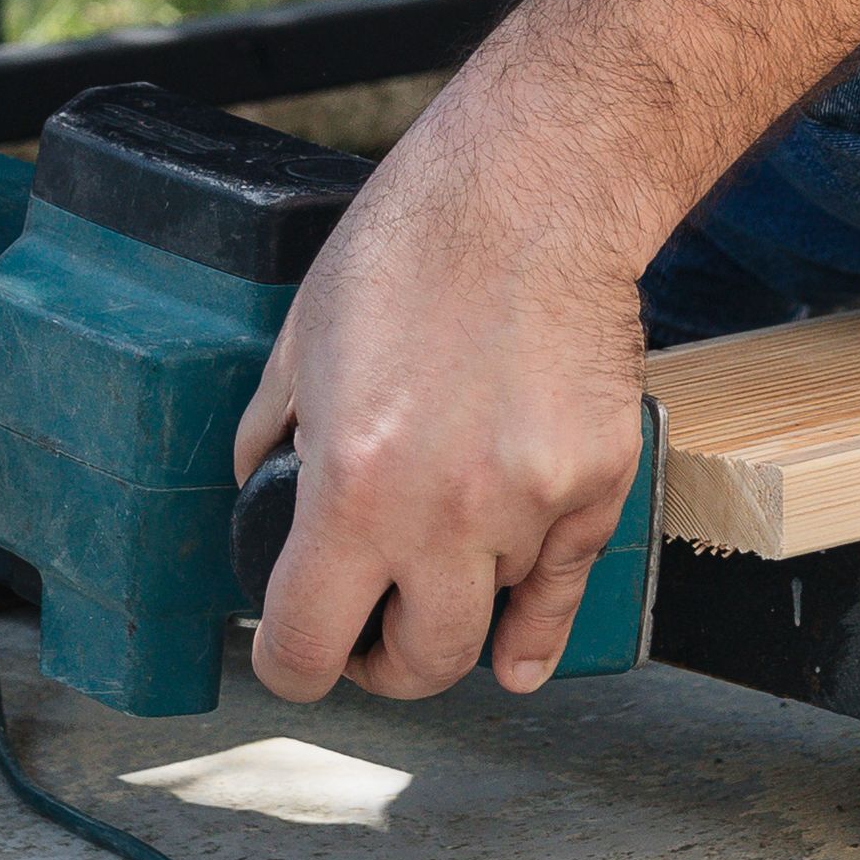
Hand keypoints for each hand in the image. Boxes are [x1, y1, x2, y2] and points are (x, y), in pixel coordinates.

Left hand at [230, 132, 648, 704]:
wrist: (533, 193)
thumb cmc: (413, 248)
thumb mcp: (299, 346)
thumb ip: (272, 440)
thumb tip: (260, 496)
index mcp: (352, 489)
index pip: (307, 644)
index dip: (290, 666)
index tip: (294, 657)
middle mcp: (445, 515)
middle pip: (417, 663)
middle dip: (382, 664)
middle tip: (368, 636)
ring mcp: (532, 504)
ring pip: (490, 615)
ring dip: (457, 601)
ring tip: (437, 558)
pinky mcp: (598, 482)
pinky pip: (564, 587)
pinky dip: (536, 628)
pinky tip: (516, 652)